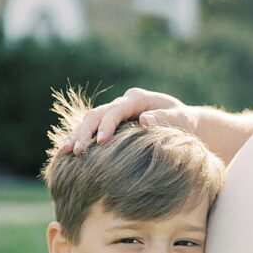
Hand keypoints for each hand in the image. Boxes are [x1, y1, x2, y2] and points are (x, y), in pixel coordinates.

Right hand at [63, 87, 196, 153]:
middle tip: (76, 150)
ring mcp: (116, 112)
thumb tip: (145, 120)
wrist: (185, 123)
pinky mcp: (112, 124)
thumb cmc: (185, 121)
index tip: (100, 142)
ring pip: (91, 121)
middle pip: (97, 113)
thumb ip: (166, 118)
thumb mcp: (182, 119)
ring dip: (78, 135)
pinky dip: (81, 139)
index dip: (106, 125)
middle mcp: (124, 103)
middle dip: (85, 131)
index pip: (116, 109)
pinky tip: (69, 153)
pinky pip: (93, 130)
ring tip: (66, 152)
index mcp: (138, 98)